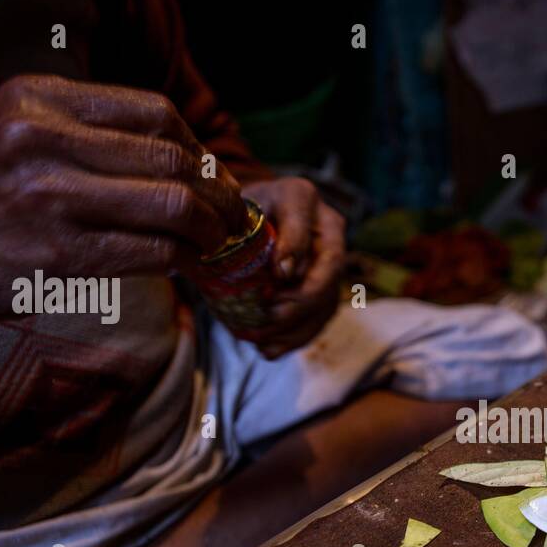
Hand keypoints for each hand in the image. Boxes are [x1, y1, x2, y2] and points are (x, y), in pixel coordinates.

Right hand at [0, 74, 249, 333]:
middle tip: (231, 213)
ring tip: (215, 239)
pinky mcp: (62, 255)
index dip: (199, 145)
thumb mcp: (29, 132)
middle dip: (219, 191)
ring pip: (174, 206)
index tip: (213, 172)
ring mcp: (51, 198)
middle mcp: (42, 140)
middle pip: (173, 159)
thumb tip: (199, 156)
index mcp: (39, 99)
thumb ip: (98, 129)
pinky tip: (185, 262)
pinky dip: (185, 259)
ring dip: (211, 228)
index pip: (155, 112)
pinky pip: (156, 252)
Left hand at [236, 177, 345, 357]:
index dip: (294, 250)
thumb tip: (217, 252)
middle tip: (271, 315)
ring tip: (265, 342)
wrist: (250, 220)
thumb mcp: (229, 210)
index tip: (278, 275)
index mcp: (300, 196)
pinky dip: (295, 338)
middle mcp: (325, 227)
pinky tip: (269, 350)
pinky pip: (320, 319)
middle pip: (329, 269)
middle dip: (301, 299)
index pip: (302, 223)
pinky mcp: (326, 288)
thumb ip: (229, 225)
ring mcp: (330, 260)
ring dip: (298, 326)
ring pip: (328, 299)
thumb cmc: (235, 213)